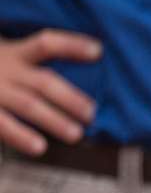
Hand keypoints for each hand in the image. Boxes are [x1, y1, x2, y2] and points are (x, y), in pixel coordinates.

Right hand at [0, 30, 100, 154]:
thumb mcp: (7, 57)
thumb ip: (32, 63)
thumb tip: (85, 77)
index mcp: (15, 54)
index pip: (46, 44)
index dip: (72, 46)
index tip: (98, 50)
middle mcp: (6, 70)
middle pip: (44, 82)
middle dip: (70, 98)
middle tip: (91, 112)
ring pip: (29, 105)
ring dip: (54, 120)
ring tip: (76, 135)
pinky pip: (3, 124)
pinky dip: (20, 136)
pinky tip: (39, 148)